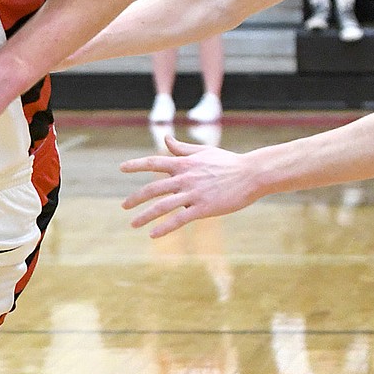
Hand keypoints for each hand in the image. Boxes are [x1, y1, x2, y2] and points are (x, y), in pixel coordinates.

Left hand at [119, 134, 258, 236]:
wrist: (251, 174)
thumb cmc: (229, 162)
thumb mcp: (204, 151)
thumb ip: (182, 148)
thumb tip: (166, 139)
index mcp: (184, 163)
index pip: (154, 162)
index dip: (136, 164)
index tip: (121, 168)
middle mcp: (185, 177)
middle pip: (153, 188)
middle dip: (136, 198)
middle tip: (124, 206)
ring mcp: (193, 193)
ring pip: (162, 206)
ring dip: (145, 216)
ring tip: (133, 224)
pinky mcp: (203, 207)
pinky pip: (179, 219)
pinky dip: (164, 227)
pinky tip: (153, 234)